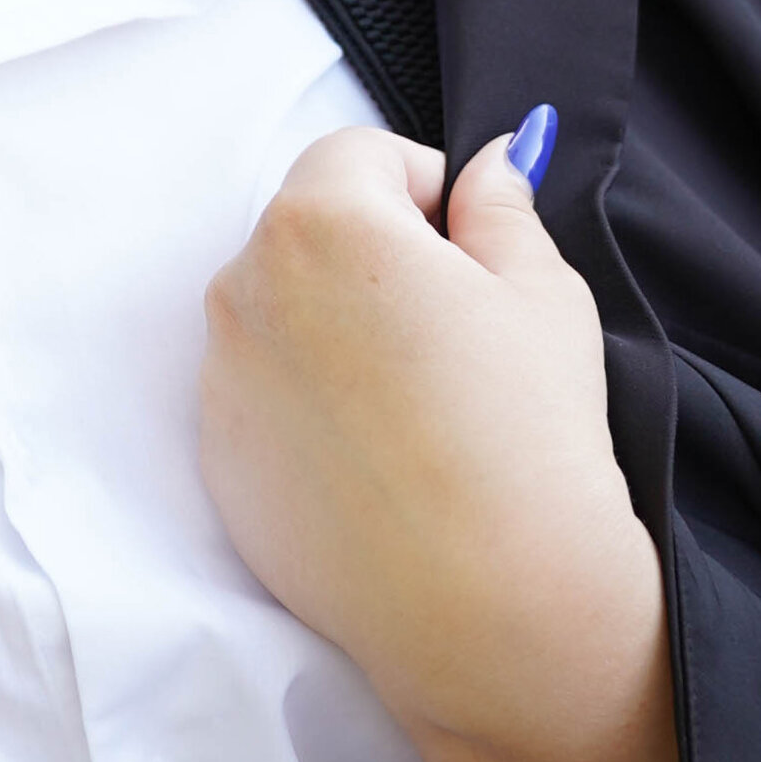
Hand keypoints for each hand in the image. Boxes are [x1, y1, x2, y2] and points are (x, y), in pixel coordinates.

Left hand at [199, 112, 698, 761]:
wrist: (487, 604)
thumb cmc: (526, 438)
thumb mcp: (543, 294)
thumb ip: (504, 206)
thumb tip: (493, 160)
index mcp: (320, 222)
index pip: (361, 157)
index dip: (425, 197)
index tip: (468, 259)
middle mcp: (242, 289)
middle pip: (308, 233)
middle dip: (373, 261)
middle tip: (452, 338)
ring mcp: (219, 380)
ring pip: (279, 316)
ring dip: (334, 332)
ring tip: (419, 409)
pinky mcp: (216, 460)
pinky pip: (260, 398)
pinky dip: (307, 409)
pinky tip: (379, 461)